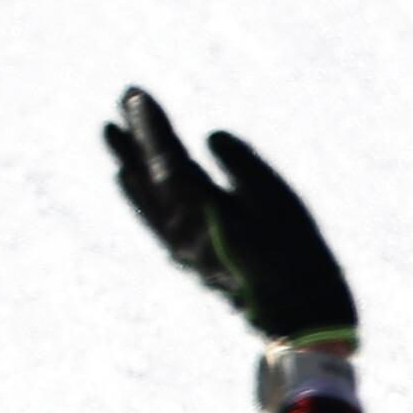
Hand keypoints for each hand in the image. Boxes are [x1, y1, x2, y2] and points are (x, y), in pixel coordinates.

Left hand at [103, 87, 358, 344]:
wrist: (299, 318)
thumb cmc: (298, 256)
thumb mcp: (280, 202)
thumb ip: (242, 165)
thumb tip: (209, 137)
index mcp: (203, 213)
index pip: (167, 159)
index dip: (150, 125)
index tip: (134, 94)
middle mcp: (181, 231)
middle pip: (148, 177)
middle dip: (134, 138)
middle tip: (119, 103)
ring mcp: (181, 248)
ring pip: (144, 199)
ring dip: (129, 164)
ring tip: (112, 137)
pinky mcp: (189, 259)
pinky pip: (151, 217)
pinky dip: (138, 194)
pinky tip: (132, 182)